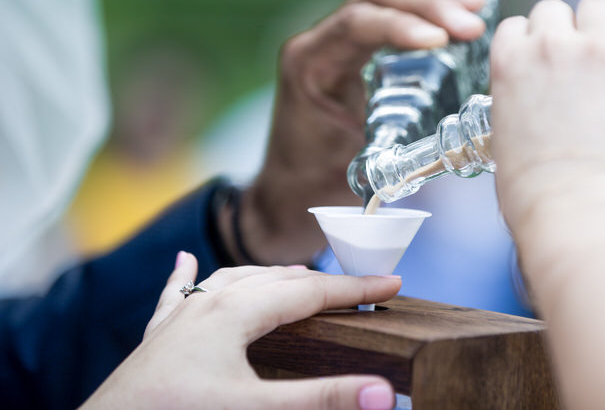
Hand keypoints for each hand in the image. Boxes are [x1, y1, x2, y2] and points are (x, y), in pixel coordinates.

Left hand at [82, 252, 401, 409]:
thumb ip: (321, 398)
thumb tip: (382, 390)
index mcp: (237, 310)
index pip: (312, 292)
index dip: (356, 289)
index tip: (393, 283)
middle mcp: (209, 302)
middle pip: (278, 279)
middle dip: (322, 282)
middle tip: (358, 289)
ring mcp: (180, 317)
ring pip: (234, 280)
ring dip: (272, 277)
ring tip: (296, 277)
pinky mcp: (157, 337)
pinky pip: (178, 294)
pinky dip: (189, 276)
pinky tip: (184, 262)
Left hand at [235, 0, 486, 264]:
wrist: (291, 194)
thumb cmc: (318, 183)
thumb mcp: (355, 165)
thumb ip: (398, 142)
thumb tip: (462, 132)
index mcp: (310, 63)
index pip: (357, 23)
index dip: (403, 25)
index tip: (444, 40)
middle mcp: (322, 39)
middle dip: (429, 1)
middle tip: (473, 23)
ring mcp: (341, 34)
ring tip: (476, 1)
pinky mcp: (362, 39)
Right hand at [490, 0, 604, 238]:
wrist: (576, 206)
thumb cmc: (534, 189)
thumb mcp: (503, 138)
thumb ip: (516, 107)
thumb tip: (530, 109)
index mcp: (509, 64)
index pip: (516, 26)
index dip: (530, 39)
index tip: (541, 55)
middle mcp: (549, 46)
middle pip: (553, 7)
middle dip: (563, 27)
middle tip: (577, 53)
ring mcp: (598, 51)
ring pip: (598, 2)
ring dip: (601, 17)